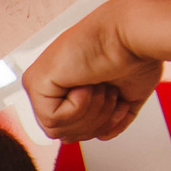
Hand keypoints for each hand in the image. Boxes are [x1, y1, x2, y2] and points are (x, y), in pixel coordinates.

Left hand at [25, 0, 163, 142]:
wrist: (134, 35)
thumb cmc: (135, 54)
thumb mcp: (127, 95)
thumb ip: (112, 118)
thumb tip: (102, 135)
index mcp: (71, 85)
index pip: (74, 130)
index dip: (100, 124)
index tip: (117, 99)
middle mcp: (54, 84)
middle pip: (66, 135)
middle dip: (96, 121)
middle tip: (108, 89)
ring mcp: (42, 83)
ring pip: (59, 131)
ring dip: (90, 112)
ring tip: (101, 85)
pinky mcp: (35, 81)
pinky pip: (53, 120)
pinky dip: (79, 106)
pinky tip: (86, 83)